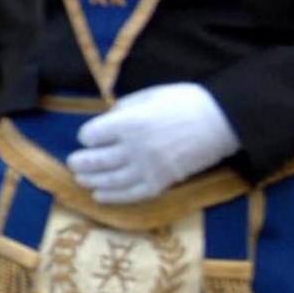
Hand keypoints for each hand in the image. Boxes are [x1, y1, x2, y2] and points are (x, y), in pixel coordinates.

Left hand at [67, 83, 240, 203]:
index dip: (88, 136)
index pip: (92, 135)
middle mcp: (133, 149)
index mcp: (129, 123)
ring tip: (82, 180)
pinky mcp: (160, 184)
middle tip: (74, 163)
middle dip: (80, 163)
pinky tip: (100, 196)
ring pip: (110, 180)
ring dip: (91, 181)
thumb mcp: (150, 94)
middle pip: (95, 160)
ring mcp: (147, 169)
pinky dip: (113, 197)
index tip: (91, 136)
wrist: (219, 123)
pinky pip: (131, 195)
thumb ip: (125, 108)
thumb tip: (108, 121)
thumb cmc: (185, 102)